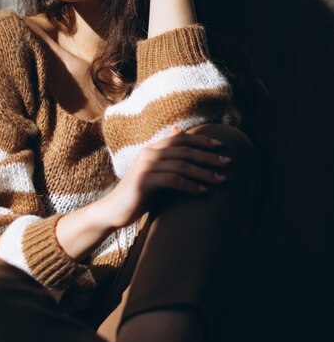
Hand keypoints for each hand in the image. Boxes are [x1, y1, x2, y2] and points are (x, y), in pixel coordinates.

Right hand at [104, 127, 230, 228]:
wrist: (114, 210)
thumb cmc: (138, 192)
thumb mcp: (153, 171)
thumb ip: (166, 154)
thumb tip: (177, 131)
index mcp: (152, 148)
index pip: (181, 138)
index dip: (201, 141)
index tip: (220, 147)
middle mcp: (149, 153)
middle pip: (185, 150)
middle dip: (208, 156)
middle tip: (227, 163)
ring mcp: (146, 166)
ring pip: (182, 165)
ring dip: (204, 173)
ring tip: (220, 180)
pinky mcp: (144, 181)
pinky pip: (173, 180)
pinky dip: (190, 185)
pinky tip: (203, 191)